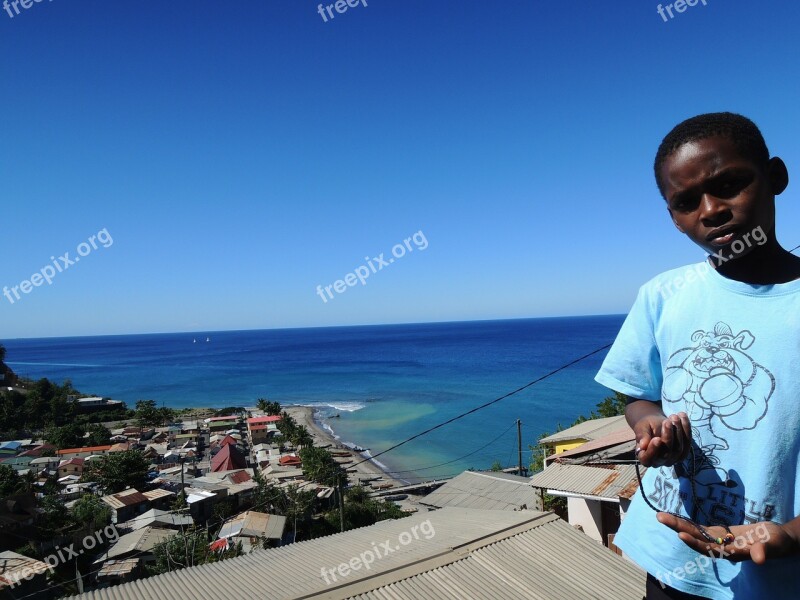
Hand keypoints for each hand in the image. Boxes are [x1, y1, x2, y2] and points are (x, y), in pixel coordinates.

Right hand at [633, 412, 690, 466]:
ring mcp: (672, 459)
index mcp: (644, 457)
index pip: (648, 459)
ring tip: (674, 416)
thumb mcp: (641, 428)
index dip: (653, 450)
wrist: (655, 423)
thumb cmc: (645, 426)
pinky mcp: (683, 453)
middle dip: (668, 436)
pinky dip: (686, 428)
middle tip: (667, 421)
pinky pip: (688, 443)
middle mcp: (658, 462)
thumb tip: (642, 445)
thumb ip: (642, 436)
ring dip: (678, 431)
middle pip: (666, 454)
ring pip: (679, 449)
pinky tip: (682, 416)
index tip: (657, 439)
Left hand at [656, 514, 797, 562]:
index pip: (710, 549)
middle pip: (696, 539)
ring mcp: (718, 540)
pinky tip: (674, 517)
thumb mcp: (772, 545)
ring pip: (695, 533)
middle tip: (660, 517)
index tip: (681, 535)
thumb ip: (764, 550)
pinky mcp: (719, 533)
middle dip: (678, 529)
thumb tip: (759, 559)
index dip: (696, 543)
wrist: (777, 539)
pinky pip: (699, 528)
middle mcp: (721, 548)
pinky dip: (687, 523)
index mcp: (732, 552)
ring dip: (678, 525)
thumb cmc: (776, 542)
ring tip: (661, 516)